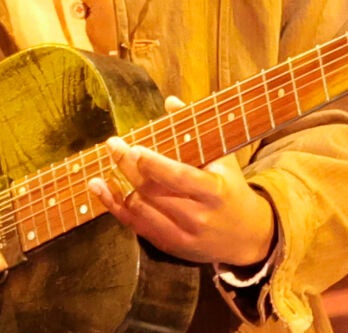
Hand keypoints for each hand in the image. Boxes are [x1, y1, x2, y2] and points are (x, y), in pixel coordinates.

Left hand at [87, 99, 274, 267]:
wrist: (247, 237)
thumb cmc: (231, 189)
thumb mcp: (223, 159)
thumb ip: (196, 131)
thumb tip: (170, 101)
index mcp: (214, 191)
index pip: (179, 177)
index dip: (154, 164)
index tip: (134, 148)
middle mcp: (198, 216)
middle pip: (154, 192)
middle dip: (128, 167)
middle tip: (113, 145)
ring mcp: (182, 235)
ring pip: (141, 210)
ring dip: (118, 185)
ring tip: (106, 162)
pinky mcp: (169, 246)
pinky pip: (135, 225)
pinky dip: (114, 206)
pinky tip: (100, 188)